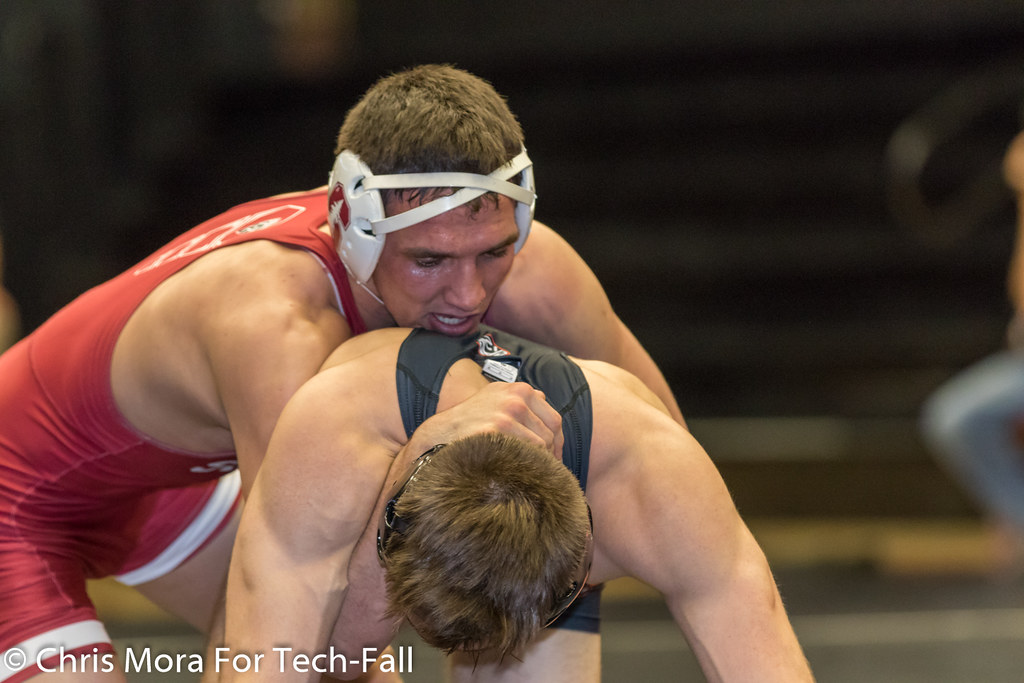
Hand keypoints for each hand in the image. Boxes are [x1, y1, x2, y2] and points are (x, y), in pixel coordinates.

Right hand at [412, 382, 563, 457]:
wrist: (440, 433)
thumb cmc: (470, 420)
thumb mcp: (495, 397)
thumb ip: (522, 399)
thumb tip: (546, 405)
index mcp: (520, 389)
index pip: (554, 420)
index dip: (557, 443)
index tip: (554, 458)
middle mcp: (515, 399)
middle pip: (549, 435)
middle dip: (549, 455)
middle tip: (544, 471)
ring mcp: (505, 415)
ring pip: (540, 447)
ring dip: (539, 463)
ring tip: (531, 474)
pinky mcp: (494, 432)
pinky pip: (525, 455)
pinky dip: (525, 466)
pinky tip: (518, 472)